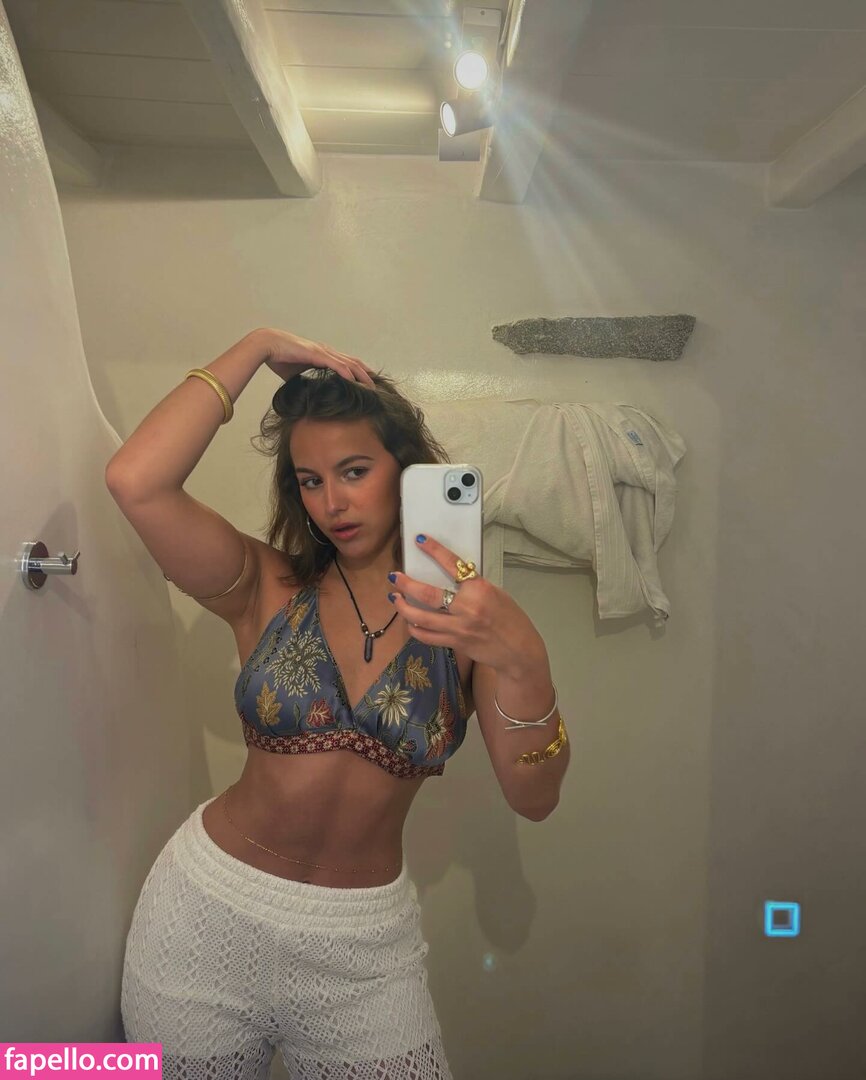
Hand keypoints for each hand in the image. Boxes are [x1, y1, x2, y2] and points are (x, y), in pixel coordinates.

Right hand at [255, 327, 377, 387]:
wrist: (267, 345)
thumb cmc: (278, 357)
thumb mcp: (293, 374)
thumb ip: (302, 381)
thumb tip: (304, 394)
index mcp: (322, 354)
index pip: (346, 363)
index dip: (358, 371)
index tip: (367, 382)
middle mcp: (326, 351)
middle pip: (353, 362)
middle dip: (366, 374)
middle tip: (376, 386)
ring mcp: (322, 351)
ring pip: (348, 363)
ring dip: (361, 375)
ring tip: (371, 386)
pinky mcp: (316, 354)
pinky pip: (336, 364)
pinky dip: (347, 373)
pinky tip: (355, 380)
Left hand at [388, 535, 543, 674]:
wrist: (518, 650)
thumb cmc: (510, 618)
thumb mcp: (496, 594)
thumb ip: (473, 586)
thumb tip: (451, 577)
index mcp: (480, 589)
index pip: (452, 564)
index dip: (434, 550)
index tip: (419, 540)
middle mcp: (467, 607)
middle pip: (428, 594)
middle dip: (406, 585)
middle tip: (394, 577)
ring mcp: (459, 627)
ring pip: (421, 618)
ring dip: (404, 608)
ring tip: (395, 599)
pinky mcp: (455, 643)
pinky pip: (427, 636)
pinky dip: (415, 629)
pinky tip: (410, 622)